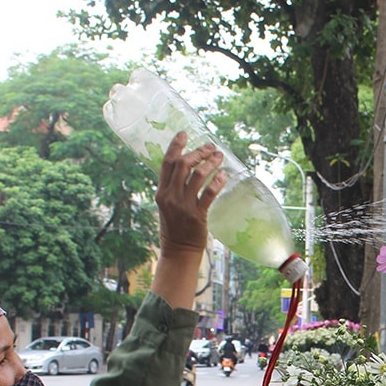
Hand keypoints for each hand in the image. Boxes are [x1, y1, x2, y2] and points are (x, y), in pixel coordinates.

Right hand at [151, 132, 225, 304]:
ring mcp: (183, 206)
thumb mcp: (166, 206)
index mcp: (161, 192)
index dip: (175, 146)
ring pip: (197, 175)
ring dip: (210, 163)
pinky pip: (209, 193)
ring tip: (219, 157)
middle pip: (183, 165)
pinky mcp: (197, 215)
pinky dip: (217, 181)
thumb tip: (183, 169)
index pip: (166, 163)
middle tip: (211, 146)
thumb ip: (172, 189)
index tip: (184, 133)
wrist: (178, 252)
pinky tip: (224, 175)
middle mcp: (170, 196)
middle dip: (198, 152)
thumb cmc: (174, 228)